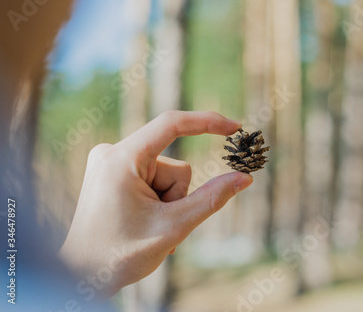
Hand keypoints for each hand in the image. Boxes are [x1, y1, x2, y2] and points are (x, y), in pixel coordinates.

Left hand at [58, 111, 252, 296]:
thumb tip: (244, 178)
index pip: (171, 124)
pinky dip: (157, 202)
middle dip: (177, 198)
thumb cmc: (119, 256)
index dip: (207, 122)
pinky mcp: (113, 174)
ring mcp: (110, 163)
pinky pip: (152, 180)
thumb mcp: (173, 226)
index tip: (235, 128)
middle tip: (161, 228)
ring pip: (166, 176)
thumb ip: (212, 199)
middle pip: (174, 166)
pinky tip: (142, 224)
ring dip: (168, 205)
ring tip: (148, 230)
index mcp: (121, 159)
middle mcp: (112, 153)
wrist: (81, 277)